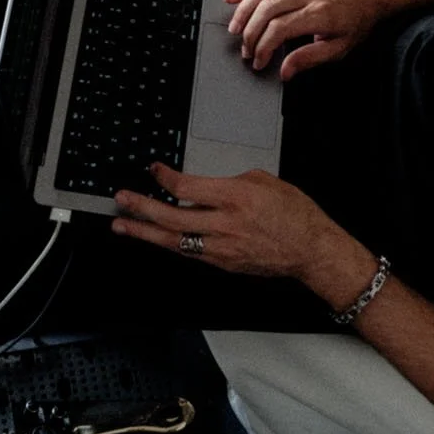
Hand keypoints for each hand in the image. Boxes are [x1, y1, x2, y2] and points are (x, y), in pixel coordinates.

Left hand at [112, 164, 364, 298]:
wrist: (311, 250)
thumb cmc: (295, 215)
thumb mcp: (265, 181)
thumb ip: (232, 180)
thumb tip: (209, 185)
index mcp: (235, 197)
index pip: (187, 188)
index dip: (165, 178)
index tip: (154, 169)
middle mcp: (224, 224)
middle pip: (172, 218)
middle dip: (141, 208)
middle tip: (121, 200)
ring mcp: (222, 248)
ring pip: (173, 241)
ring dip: (145, 233)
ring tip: (123, 225)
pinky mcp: (223, 263)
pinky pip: (190, 253)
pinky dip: (169, 244)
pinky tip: (156, 238)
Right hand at [222, 0, 392, 76]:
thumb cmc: (358, 20)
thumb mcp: (340, 48)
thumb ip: (310, 59)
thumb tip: (285, 71)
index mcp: (318, 14)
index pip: (279, 29)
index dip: (264, 47)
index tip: (259, 62)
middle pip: (266, 10)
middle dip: (250, 33)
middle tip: (246, 51)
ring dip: (243, 10)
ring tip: (234, 28)